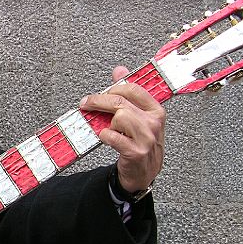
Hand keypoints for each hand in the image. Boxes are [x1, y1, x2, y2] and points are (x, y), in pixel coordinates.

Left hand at [80, 65, 165, 192]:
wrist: (144, 173)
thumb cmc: (141, 143)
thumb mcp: (140, 117)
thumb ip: (129, 93)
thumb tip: (119, 70)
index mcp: (156, 110)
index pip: (133, 89)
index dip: (112, 88)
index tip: (99, 93)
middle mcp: (153, 122)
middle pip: (121, 102)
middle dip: (99, 100)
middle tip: (86, 103)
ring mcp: (146, 138)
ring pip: (118, 117)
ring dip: (106, 122)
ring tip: (108, 128)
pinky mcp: (136, 152)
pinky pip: (112, 137)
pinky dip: (105, 136)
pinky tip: (107, 138)